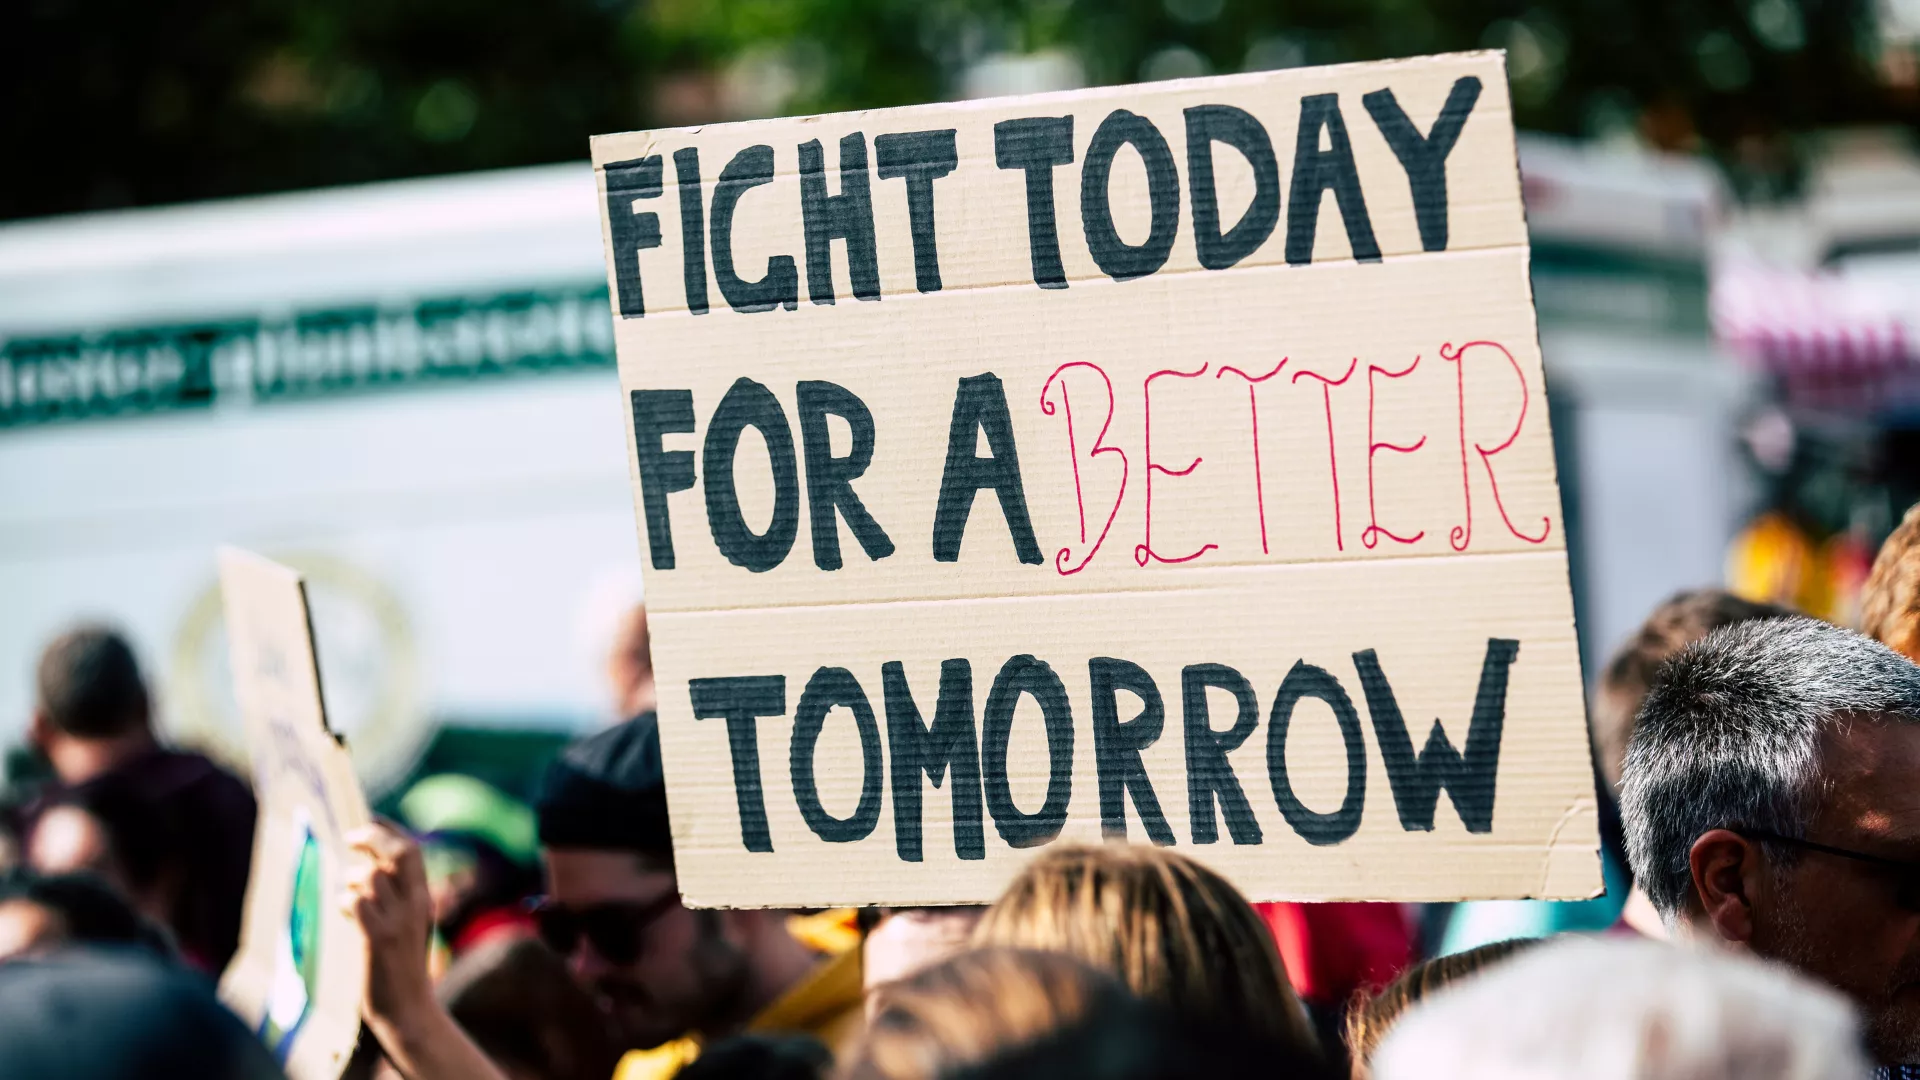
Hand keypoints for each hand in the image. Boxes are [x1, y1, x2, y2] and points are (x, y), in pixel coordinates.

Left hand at [344, 822, 434, 1029]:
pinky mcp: (379, 939)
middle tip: (350, 836)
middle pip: (399, 852)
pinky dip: (345, 901)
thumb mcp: (407, 925)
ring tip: (346, 891)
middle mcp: (415, 904)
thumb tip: (367, 870)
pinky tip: (344, 911)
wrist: (409, 1009)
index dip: (389, 829)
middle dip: (373, 836)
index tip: (370, 819)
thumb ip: (394, 898)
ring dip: (352, 877)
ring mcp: (398, 921)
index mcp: (422, 898)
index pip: (411, 849)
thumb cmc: (401, 967)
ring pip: (373, 876)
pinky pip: (358, 903)